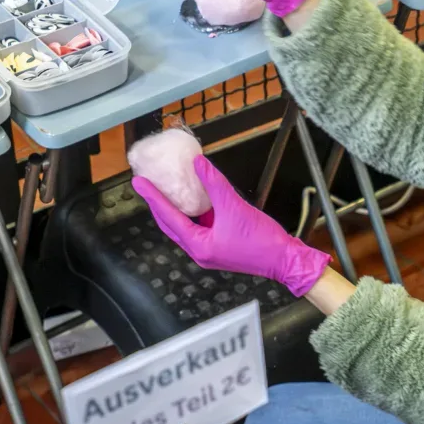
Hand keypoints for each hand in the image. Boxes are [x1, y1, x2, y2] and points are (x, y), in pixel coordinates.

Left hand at [133, 156, 331, 296]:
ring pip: (185, 226)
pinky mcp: (219, 246)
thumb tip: (197, 163)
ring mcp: (209, 250)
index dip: (153, 197)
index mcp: (198, 245)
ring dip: (175, 208)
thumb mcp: (234, 207)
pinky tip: (193, 197)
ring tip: (164, 188)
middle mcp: (199, 250)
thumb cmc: (260, 240)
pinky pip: (199, 227)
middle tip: (146, 184)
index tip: (139, 182)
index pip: (168, 217)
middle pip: (171, 224)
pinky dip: (193, 212)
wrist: (284, 259)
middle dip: (158, 203)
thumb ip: (214, 183)